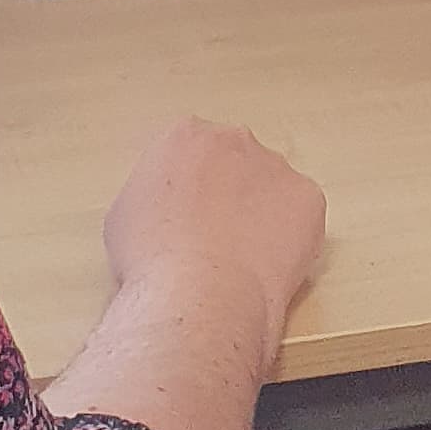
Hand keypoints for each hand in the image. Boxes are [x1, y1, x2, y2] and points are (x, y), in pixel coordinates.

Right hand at [100, 116, 326, 376]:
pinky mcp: (308, 197)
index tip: (189, 216)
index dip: (191, 188)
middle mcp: (232, 139)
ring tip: (241, 260)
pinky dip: (291, 238)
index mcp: (183, 136)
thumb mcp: (122, 219)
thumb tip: (160, 214)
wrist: (196, 293)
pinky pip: (302, 216)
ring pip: (271, 189)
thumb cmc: (152, 263)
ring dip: (261, 216)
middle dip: (229, 195)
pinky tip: (266, 265)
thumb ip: (148, 198)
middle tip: (216, 239)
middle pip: (235, 163)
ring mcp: (275, 166)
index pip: (192, 152)